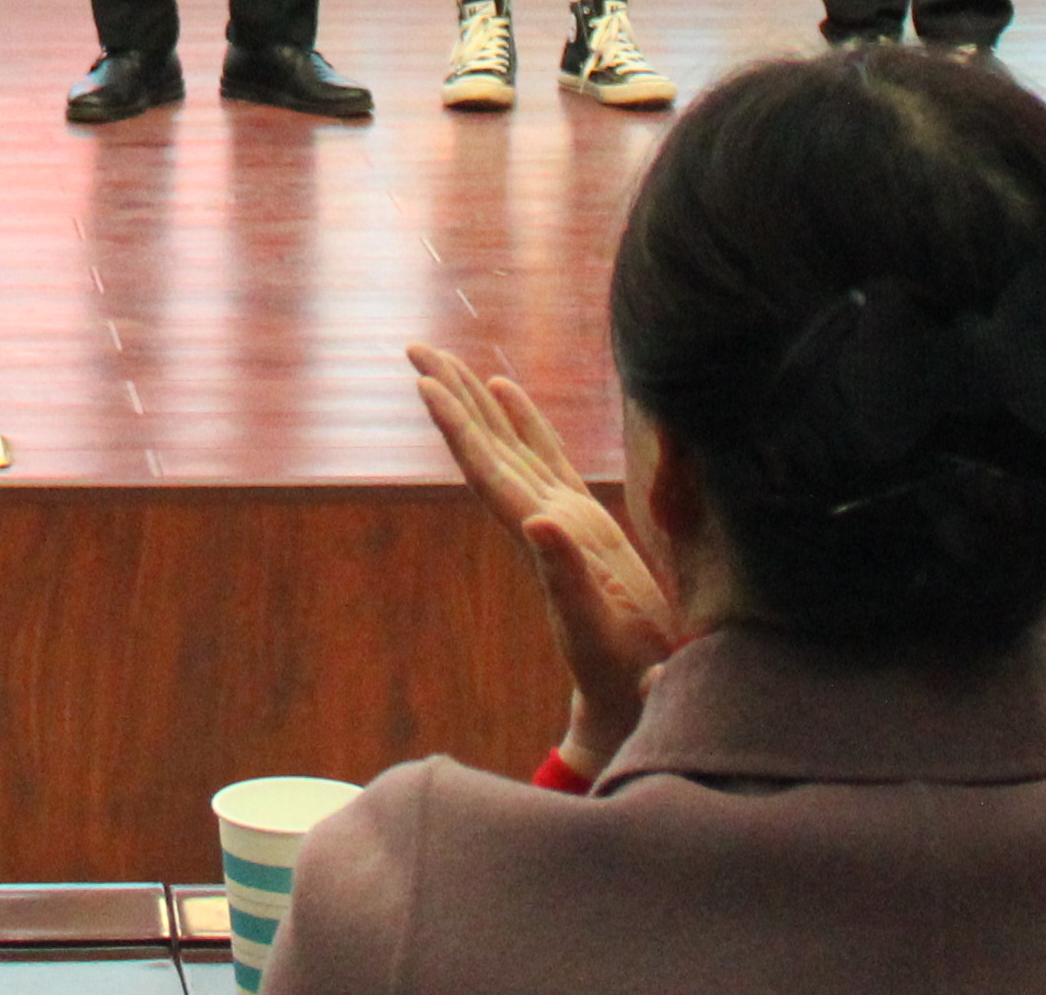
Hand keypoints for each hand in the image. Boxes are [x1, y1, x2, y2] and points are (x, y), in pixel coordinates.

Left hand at [406, 339, 682, 778]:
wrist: (630, 699)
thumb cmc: (620, 670)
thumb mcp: (596, 625)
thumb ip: (567, 576)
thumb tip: (537, 523)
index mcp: (541, 536)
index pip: (487, 470)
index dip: (457, 426)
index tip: (423, 382)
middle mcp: (541, 519)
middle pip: (487, 447)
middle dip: (453, 396)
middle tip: (415, 347)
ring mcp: (560, 518)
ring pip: (510, 445)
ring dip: (478, 401)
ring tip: (451, 359)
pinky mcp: (584, 522)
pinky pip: (546, 454)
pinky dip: (524, 420)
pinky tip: (507, 392)